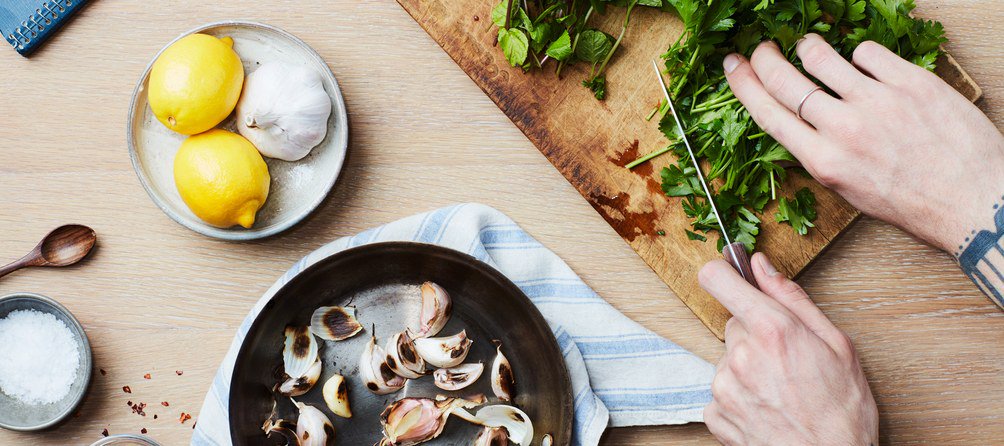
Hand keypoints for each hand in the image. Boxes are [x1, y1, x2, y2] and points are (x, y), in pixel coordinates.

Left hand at [700, 253, 878, 444]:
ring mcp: (723, 386)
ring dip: (748, 368)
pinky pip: (722, 391)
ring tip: (781, 391)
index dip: (723, 273)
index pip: (717, 279)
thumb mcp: (837, 345)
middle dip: (756, 335)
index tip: (731, 275)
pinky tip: (768, 408)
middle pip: (734, 325)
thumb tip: (761, 265)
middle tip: (786, 359)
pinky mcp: (716, 414)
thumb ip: (792, 298)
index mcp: (771, 330)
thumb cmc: (842, 412)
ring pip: (729, 359)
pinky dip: (740, 397)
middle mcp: (740, 355)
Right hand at [722, 34, 1003, 253]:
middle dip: (765, 58)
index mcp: (824, 161)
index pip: (767, 113)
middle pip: (786, 80)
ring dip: (808, 47)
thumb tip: (803, 125)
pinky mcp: (909, 81)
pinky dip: (859, 54)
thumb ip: (822, 156)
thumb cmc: (916, 204)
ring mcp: (876, 101)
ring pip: (822, 57)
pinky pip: (868, 53)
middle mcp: (843, 128)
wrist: (974, 198)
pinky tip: (864, 63)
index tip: (733, 67)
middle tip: (761, 48)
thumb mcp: (852, 191)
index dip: (743, 84)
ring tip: (808, 46)